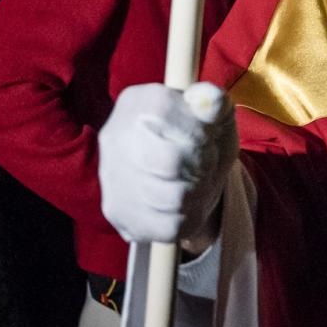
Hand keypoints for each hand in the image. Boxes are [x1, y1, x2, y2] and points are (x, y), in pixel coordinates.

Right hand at [98, 82, 236, 249]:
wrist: (182, 172)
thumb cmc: (202, 136)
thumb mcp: (215, 115)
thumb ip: (215, 104)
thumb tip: (210, 100)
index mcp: (139, 101)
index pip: (165, 117)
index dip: (198, 132)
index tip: (207, 139)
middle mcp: (115, 136)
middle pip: (169, 162)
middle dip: (201, 166)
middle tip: (205, 164)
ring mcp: (111, 176)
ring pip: (170, 199)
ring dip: (199, 194)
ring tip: (199, 183)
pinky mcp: (117, 211)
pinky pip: (166, 227)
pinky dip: (188, 218)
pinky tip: (187, 204)